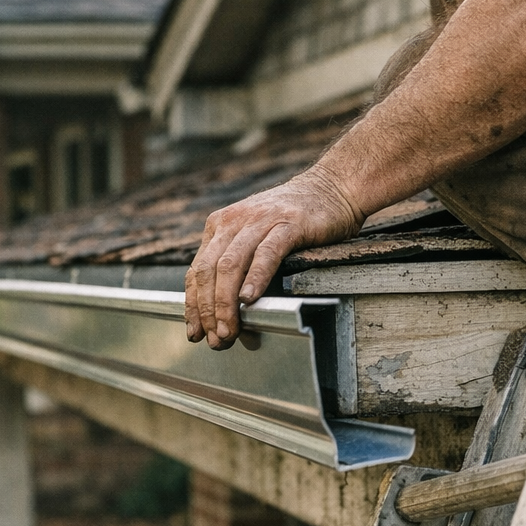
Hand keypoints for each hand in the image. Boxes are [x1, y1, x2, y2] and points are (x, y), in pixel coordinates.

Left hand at [185, 168, 362, 349]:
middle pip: (209, 271)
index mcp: (220, 225)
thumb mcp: (254, 234)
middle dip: (208, 310)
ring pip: (231, 265)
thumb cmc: (294, 218)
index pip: (196, 271)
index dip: (193, 305)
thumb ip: (237, 261)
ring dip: (226, 302)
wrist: (332, 186)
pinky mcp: (288, 224)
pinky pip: (266, 253)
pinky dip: (255, 278)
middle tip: (215, 338)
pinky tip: (250, 299)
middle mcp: (234, 220)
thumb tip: (223, 308)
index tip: (195, 331)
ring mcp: (260, 220)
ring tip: (229, 328)